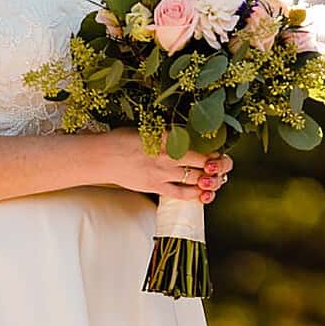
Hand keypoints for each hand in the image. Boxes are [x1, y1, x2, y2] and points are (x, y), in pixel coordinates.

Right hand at [94, 131, 231, 203]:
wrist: (103, 156)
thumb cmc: (123, 140)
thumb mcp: (148, 131)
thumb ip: (168, 136)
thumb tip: (186, 138)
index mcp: (169, 137)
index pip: (201, 145)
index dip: (215, 151)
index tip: (218, 152)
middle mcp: (169, 155)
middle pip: (205, 163)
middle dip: (219, 166)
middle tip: (222, 166)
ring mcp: (163, 172)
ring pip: (197, 179)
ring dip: (210, 181)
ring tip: (214, 180)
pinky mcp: (156, 186)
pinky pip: (182, 194)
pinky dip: (195, 194)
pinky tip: (202, 193)